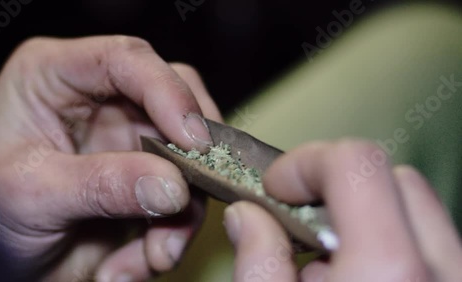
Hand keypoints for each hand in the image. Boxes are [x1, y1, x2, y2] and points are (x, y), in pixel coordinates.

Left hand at [0, 36, 221, 280]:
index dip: (167, 92)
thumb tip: (172, 187)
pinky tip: (138, 264)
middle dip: (188, 159)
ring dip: (181, 214)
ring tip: (155, 256)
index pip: (126, 61)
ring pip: (186, 160)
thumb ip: (101, 184)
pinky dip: (169, 236)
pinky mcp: (143, 181)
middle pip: (174, 104)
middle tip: (188, 201)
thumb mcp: (31, 193)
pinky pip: (182, 201)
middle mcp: (102, 103)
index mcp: (59, 77)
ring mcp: (127, 143)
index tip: (192, 141)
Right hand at [224, 140, 461, 280]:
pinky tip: (361, 279)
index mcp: (388, 273)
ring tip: (331, 264)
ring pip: (418, 210)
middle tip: (302, 224)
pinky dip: (393, 245)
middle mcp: (444, 272)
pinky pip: (434, 245)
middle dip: (339, 188)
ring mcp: (459, 279)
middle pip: (395, 178)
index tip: (279, 187)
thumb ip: (257, 263)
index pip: (358, 162)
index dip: (307, 162)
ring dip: (367, 217)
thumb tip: (249, 215)